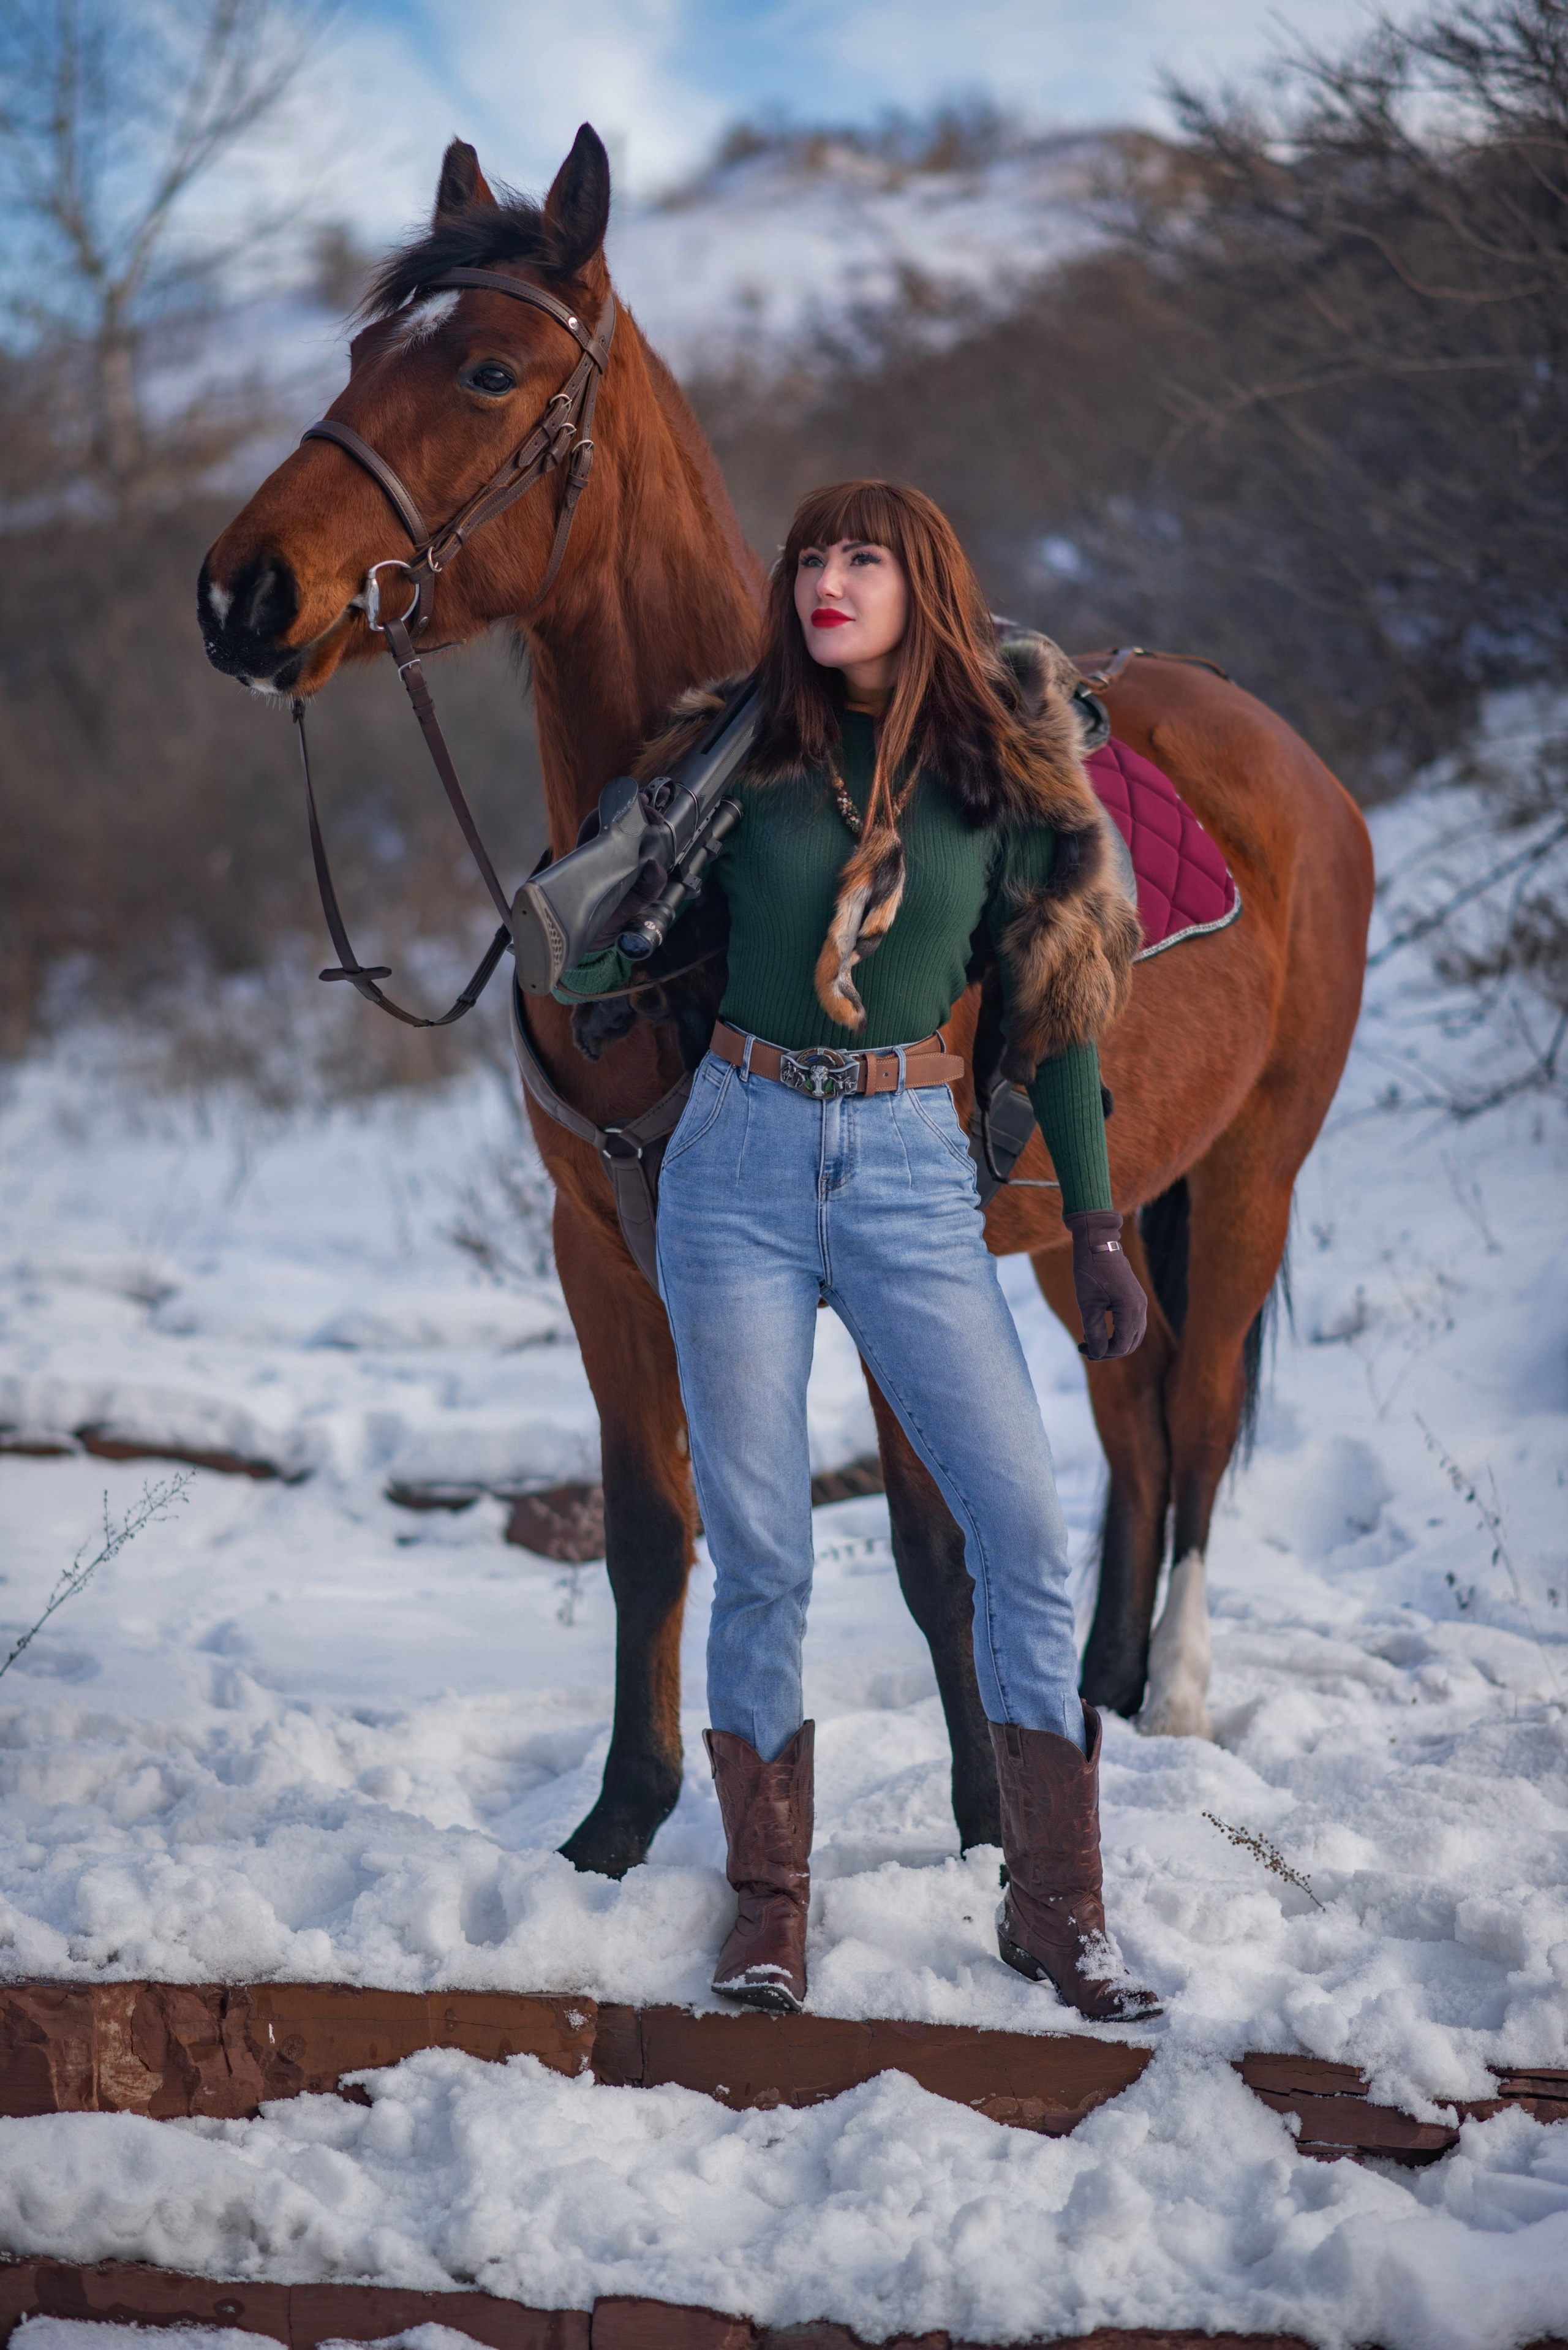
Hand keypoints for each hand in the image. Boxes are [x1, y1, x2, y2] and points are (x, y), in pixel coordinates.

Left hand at [1065, 1210, 1146, 1360]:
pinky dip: (1119, 1332)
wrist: (1097, 1242)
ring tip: (1091, 1341)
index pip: (1121, 1345)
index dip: (1102, 1353)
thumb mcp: (1087, 1303)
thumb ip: (1094, 1331)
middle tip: (1085, 1348)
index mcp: (1130, 1310)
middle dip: (1108, 1351)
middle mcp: (1140, 1308)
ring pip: (1134, 1336)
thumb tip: (1097, 1353)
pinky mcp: (1136, 1298)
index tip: (1081, 1347)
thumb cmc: (1090, 1270)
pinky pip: (1132, 1324)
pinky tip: (1099, 1328)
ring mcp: (1140, 1303)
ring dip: (1114, 1343)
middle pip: (1131, 1344)